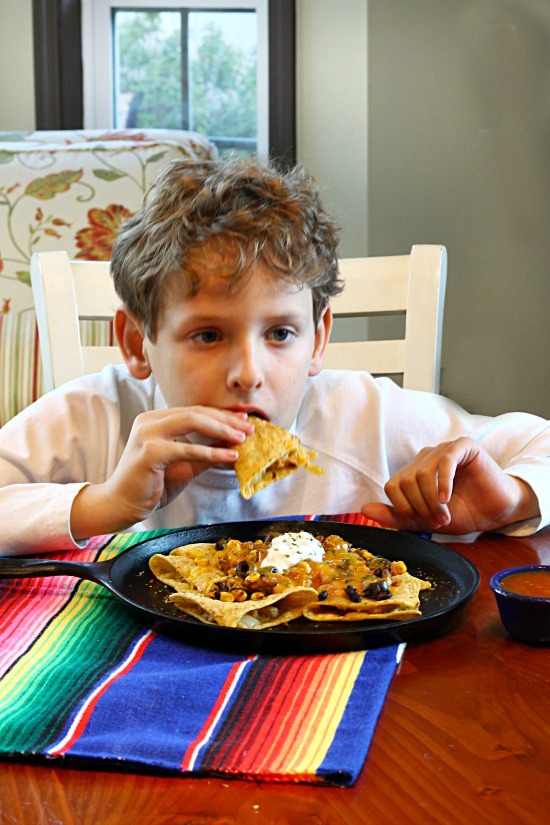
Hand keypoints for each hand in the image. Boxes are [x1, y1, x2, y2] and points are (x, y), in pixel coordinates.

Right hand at [71, 407, 252, 538]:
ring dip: (221, 430)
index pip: (195, 411)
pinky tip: (230, 456)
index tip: (245, 422)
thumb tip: (234, 446)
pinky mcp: (148, 452)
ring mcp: (147, 434)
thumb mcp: (185, 465)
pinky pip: (186, 448)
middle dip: (226, 420)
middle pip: (196, 412)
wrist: (121, 505)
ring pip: (192, 421)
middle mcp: (149, 421)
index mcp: (156, 420)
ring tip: (244, 439)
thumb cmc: (152, 485)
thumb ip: (206, 454)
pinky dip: (211, 451)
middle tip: (251, 428)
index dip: (222, 415)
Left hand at [360, 437, 539, 533]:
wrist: (495, 512)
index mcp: (412, 472)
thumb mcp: (424, 520)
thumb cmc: (462, 513)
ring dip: (432, 500)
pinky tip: (447, 498)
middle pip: (405, 481)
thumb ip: (396, 516)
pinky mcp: (463, 447)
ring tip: (446, 515)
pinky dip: (443, 482)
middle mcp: (424, 458)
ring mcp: (443, 450)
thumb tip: (365, 510)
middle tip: (438, 521)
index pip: (392, 487)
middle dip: (420, 506)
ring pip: (422, 473)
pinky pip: (445, 460)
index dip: (405, 508)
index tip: (424, 523)